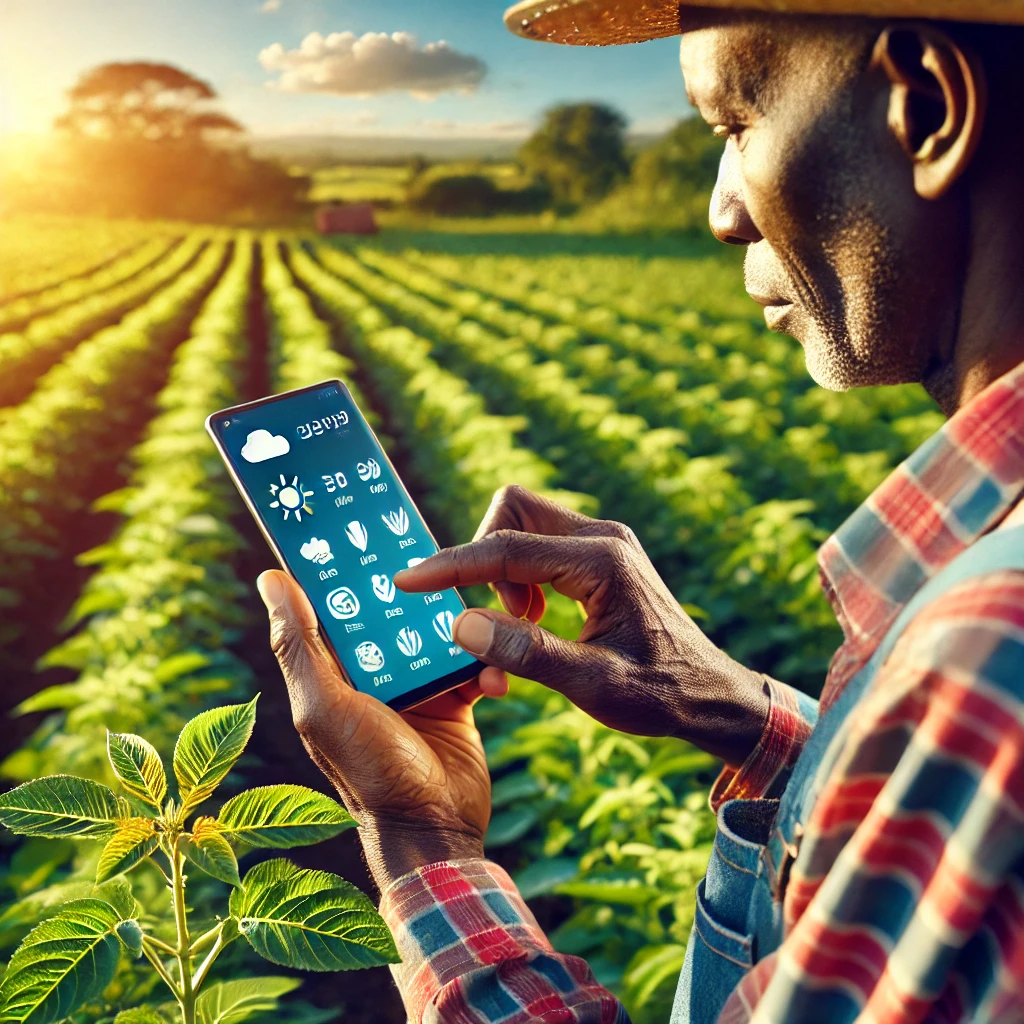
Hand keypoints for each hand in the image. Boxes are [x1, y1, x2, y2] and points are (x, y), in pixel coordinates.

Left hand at [257, 570, 490, 888]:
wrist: (434, 830)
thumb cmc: (368, 771)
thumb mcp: (324, 705)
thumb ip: (299, 644)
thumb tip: (270, 577)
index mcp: (333, 669)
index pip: (334, 603)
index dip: (341, 565)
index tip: (356, 521)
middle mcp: (373, 672)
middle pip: (392, 610)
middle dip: (411, 586)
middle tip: (436, 551)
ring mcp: (417, 684)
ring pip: (437, 630)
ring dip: (457, 624)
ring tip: (476, 614)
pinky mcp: (456, 699)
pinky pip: (472, 663)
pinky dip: (485, 666)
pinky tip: (493, 679)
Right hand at [394, 486, 768, 767]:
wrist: (712, 695)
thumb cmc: (660, 694)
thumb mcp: (593, 684)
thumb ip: (527, 653)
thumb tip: (461, 625)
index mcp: (602, 561)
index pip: (506, 548)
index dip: (451, 566)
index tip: (407, 581)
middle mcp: (603, 537)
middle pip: (513, 508)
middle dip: (483, 555)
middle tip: (496, 615)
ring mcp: (603, 542)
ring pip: (522, 524)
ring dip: (502, 569)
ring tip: (520, 626)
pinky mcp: (600, 556)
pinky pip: (539, 546)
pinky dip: (520, 576)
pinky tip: (534, 621)